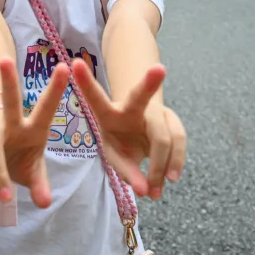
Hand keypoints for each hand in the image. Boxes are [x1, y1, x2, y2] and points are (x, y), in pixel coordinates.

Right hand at [0, 57, 69, 208]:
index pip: (46, 107)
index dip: (55, 88)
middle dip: (8, 81)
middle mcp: (11, 123)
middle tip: (4, 60)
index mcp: (34, 127)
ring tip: (3, 195)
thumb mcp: (33, 172)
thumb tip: (44, 202)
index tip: (65, 67)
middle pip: (9, 101)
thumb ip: (40, 185)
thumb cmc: (20, 157)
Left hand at [71, 60, 185, 200]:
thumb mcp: (116, 156)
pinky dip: (176, 162)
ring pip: (165, 134)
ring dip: (162, 164)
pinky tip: (170, 178)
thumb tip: (146, 191)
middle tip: (159, 69)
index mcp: (108, 113)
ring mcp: (155, 111)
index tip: (75, 63)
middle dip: (149, 82)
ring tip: (155, 190)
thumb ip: (128, 173)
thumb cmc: (121, 143)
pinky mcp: (172, 119)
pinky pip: (179, 140)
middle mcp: (132, 107)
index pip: (95, 98)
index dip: (86, 82)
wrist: (141, 133)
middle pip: (141, 97)